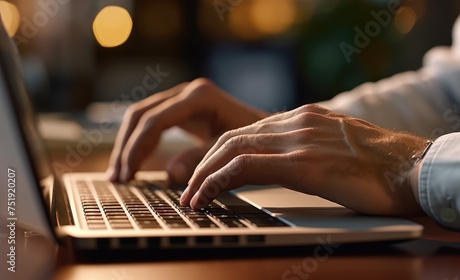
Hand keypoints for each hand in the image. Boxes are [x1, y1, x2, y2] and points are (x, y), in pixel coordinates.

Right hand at [107, 78, 269, 183]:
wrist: (269, 132)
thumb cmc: (255, 141)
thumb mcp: (229, 151)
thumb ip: (201, 160)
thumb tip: (170, 174)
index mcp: (199, 97)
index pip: (155, 120)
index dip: (137, 147)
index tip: (129, 173)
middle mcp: (187, 92)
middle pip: (141, 114)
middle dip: (126, 146)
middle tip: (119, 177)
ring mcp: (183, 98)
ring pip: (142, 117)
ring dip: (128, 144)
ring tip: (119, 175)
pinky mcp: (182, 109)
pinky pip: (152, 122)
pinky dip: (140, 142)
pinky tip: (133, 163)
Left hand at [181, 104, 427, 215]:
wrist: (414, 168)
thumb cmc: (383, 167)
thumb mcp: (339, 148)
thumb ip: (313, 148)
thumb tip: (296, 164)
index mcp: (304, 118)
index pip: (248, 132)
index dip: (220, 155)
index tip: (207, 175)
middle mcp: (296, 122)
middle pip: (232, 137)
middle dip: (205, 164)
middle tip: (190, 188)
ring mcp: (298, 139)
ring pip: (232, 149)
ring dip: (205, 174)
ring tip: (191, 197)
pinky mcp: (302, 162)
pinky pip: (245, 166)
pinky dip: (219, 180)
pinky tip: (207, 196)